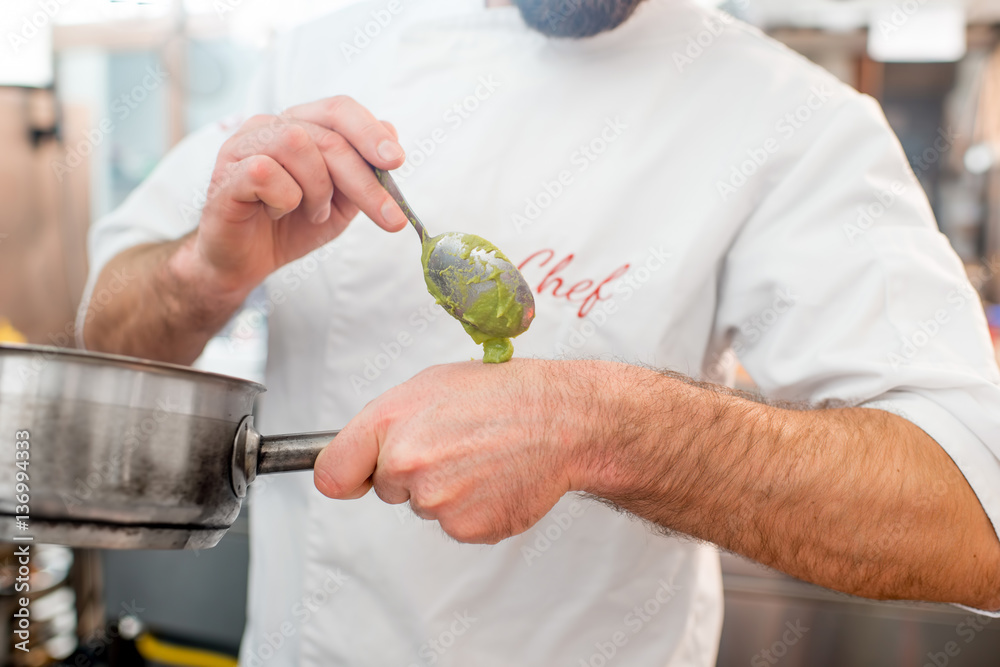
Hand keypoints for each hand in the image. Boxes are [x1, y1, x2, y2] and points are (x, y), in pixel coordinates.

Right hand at [183, 96, 408, 295]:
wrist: (245, 263)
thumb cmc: (290, 226)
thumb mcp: (341, 203)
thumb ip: (364, 171)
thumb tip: (391, 131)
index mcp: (299, 125)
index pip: (339, 109)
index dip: (370, 131)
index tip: (397, 162)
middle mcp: (269, 126)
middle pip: (327, 135)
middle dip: (364, 180)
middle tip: (389, 217)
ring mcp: (243, 145)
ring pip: (298, 146)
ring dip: (318, 190)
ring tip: (313, 213)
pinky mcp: (226, 173)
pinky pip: (266, 173)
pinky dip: (284, 200)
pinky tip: (276, 213)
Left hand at [314, 360, 601, 543]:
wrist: (561, 420)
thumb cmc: (502, 395)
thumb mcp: (431, 384)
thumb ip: (387, 421)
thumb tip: (362, 453)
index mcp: (390, 422)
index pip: (333, 472)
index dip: (349, 475)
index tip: (358, 477)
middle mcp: (407, 463)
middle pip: (387, 488)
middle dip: (411, 473)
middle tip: (454, 445)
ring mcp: (436, 500)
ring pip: (424, 506)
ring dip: (447, 490)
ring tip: (482, 457)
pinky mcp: (465, 527)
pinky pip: (456, 524)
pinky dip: (474, 508)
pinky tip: (496, 479)